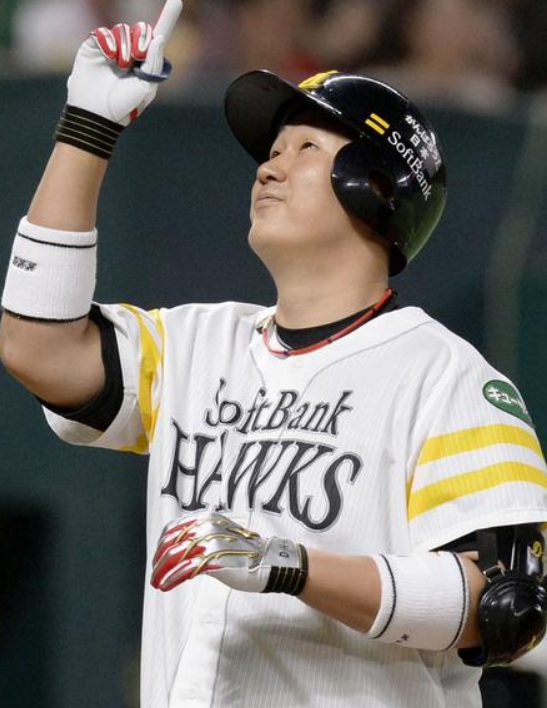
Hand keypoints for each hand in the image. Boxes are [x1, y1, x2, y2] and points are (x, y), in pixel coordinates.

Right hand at [66, 0, 182, 125]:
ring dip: (124, 46)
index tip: (177, 0)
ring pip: (123, 30)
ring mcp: (112, 49)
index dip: (168, 18)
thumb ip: (154, 64)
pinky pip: (104, 32)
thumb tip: (158, 38)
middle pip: (141, 29)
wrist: (97, 114)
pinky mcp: (95, 47)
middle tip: (137, 57)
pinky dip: (108, 43)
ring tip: (120, 65)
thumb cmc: (124, 106)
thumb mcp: (146, 88)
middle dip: (141, 39)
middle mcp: (130, 53)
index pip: (158, 37)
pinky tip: (109, 57)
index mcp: (146, 63)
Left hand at [151, 512, 308, 594]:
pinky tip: (166, 585)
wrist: (270, 561)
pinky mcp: (215, 561)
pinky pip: (186, 569)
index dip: (162, 544)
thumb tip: (184, 546)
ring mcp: (211, 543)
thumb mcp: (222, 535)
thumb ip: (204, 537)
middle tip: (154, 573)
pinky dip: (172, 578)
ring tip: (157, 582)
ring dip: (162, 571)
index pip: (174, 528)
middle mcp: (207, 527)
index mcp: (207, 519)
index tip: (158, 557)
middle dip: (159, 560)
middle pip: (172, 542)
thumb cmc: (247, 552)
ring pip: (176, 556)